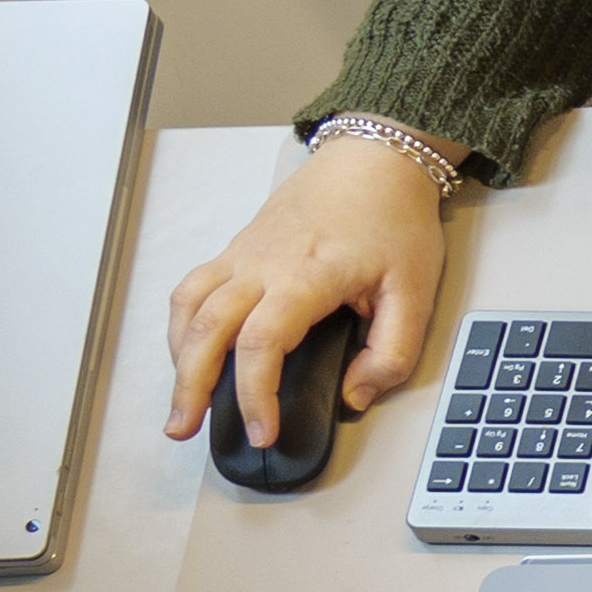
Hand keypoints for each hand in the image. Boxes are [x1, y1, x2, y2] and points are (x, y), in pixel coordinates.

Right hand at [162, 136, 454, 444]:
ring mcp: (243, 254)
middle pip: (205, 330)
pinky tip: (188, 353)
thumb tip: (354, 396)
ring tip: (180, 401)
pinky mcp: (237, 248)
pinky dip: (182, 325)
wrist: (374, 158)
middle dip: (189, 386)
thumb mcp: (415, 292)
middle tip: (185, 429)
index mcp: (305, 277)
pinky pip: (192, 287)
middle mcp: (261, 264)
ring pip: (187, 306)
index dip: (254, 396)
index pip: (261, 345)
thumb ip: (391, 352)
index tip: (263, 432)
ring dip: (175, 357)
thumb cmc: (393, 218)